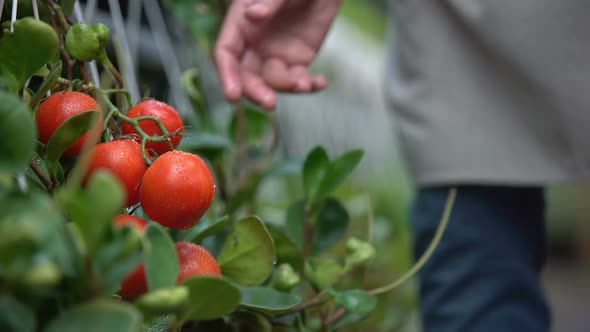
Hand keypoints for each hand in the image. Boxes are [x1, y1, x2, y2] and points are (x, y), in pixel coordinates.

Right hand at [214, 0, 341, 108]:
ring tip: (305, 83)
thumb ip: (267, 1)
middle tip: (270, 103)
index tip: (233, 96)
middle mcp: (254, 44)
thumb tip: (252, 15)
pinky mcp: (298, 61)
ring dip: (286, 88)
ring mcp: (276, 55)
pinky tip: (321, 83)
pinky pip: (299, 81)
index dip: (227, 76)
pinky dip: (309, 86)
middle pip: (247, 76)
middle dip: (256, 92)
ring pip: (273, 82)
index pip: (226, 54)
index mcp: (241, 24)